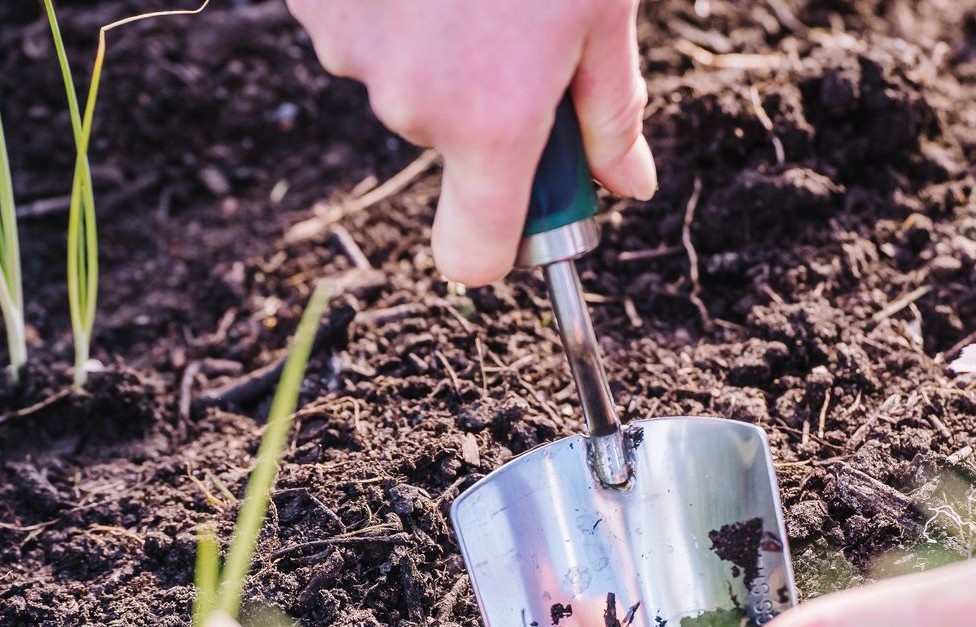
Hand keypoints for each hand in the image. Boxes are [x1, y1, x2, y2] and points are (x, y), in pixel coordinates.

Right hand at [289, 0, 656, 285]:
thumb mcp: (602, 8)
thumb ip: (609, 110)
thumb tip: (627, 184)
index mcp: (491, 120)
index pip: (473, 252)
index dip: (499, 244)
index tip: (519, 218)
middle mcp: (409, 101)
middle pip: (446, 141)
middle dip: (482, 97)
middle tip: (515, 14)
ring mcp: (349, 47)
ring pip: (399, 76)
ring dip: (431, 40)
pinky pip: (357, 24)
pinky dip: (387, 0)